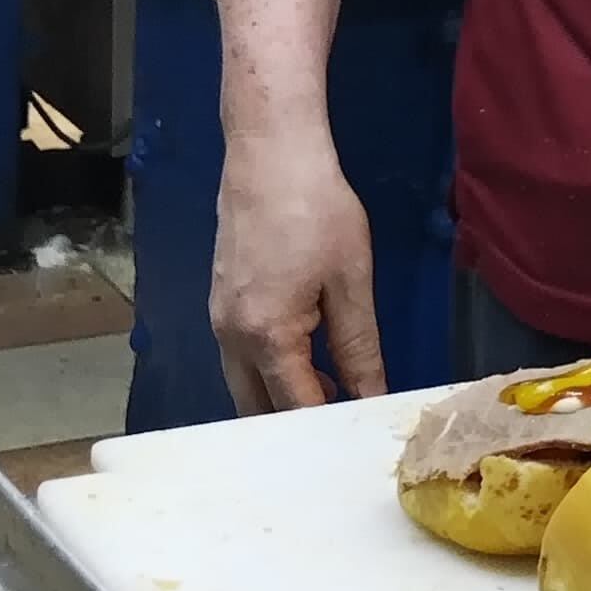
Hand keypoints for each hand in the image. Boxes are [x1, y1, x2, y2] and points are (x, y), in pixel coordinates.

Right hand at [210, 138, 385, 410]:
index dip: (331, 427)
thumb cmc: (316, 209)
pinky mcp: (219, 302)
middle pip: (259, 409)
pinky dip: (269, 372)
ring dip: (282, 399)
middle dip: (298, 425)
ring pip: (245, 385)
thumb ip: (359, 347)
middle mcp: (230, 338)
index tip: (362, 437)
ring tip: (334, 397)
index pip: (297, 408)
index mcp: (265, 336)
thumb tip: (372, 396)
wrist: (270, 153)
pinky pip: (240, 358)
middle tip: (345, 426)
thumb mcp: (350, 282)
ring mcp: (218, 320)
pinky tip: (308, 362)